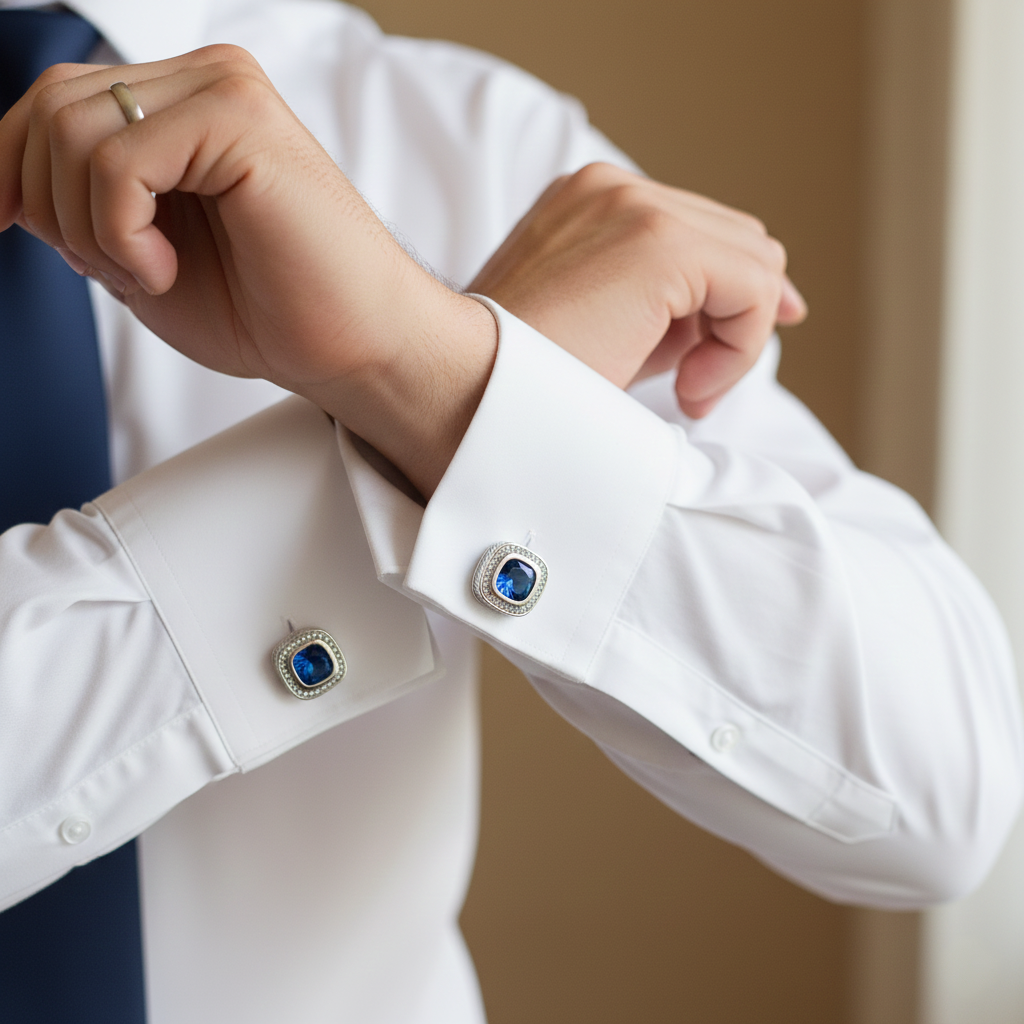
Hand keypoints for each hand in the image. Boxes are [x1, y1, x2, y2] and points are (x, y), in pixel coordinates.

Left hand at [0, 46, 496, 496]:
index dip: (8, 166)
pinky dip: (121, 235)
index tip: (5, 223)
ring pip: (71, 131)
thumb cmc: (271, 312)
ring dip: (89, 228)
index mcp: (183, 108)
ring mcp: (224, 90)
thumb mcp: (140, 257)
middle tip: (119, 269)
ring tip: (153, 271)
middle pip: (49, 106)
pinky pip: (117, 163)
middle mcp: (202, 82)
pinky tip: (167, 268)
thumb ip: (83, 207)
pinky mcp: (240, 118)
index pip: (52, 102)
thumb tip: (9, 184)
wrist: (355, 345)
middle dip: (50, 207)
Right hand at [469, 163, 806, 417]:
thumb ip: (653, 315)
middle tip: (698, 386)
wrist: (452, 380)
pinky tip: (690, 390)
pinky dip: (740, 346)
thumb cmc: (510, 377)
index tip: (721, 357)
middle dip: (740, 317)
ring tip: (687, 392)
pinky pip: (754, 287)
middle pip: (738, 240)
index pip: (700, 232)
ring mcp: (636, 206)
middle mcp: (615, 189)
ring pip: (755, 262)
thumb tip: (717, 329)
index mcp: (592, 203)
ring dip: (737, 338)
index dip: (733, 296)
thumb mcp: (591, 332)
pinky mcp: (658, 242)